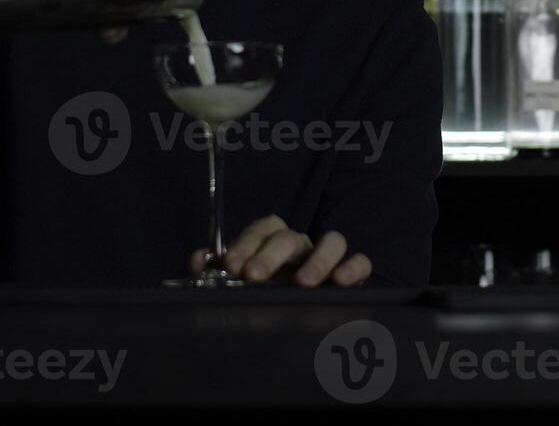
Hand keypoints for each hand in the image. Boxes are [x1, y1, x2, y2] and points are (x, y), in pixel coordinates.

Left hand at [189, 215, 373, 287]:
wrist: (291, 330)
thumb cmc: (262, 302)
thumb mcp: (235, 290)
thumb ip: (214, 274)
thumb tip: (198, 259)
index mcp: (272, 244)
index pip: (262, 229)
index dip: (246, 243)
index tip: (232, 265)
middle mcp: (301, 247)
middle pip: (290, 236)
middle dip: (269, 254)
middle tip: (254, 276)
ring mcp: (328, 260)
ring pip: (332, 241)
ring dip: (317, 259)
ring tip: (303, 283)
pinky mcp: (353, 276)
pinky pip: (361, 261)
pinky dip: (353, 267)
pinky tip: (341, 282)